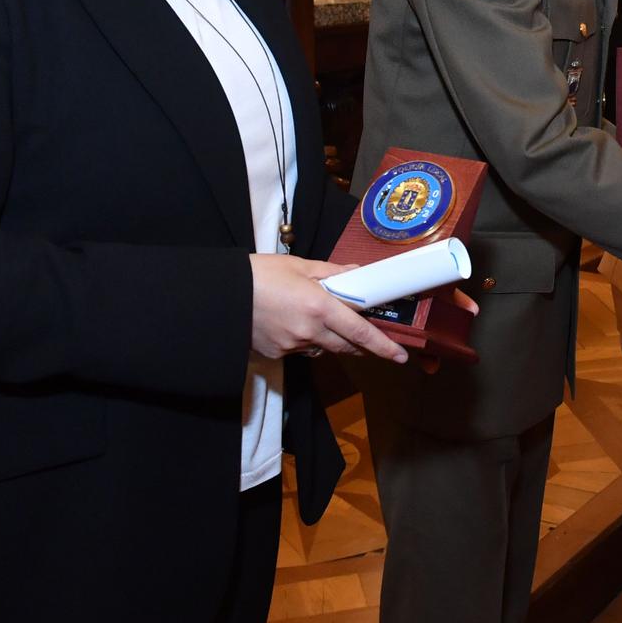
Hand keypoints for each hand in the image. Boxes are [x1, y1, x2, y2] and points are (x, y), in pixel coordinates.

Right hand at [249, 254, 416, 361]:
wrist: (221, 295)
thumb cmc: (260, 274)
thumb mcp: (300, 266)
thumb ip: (333, 273)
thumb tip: (356, 273)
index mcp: (319, 307)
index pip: (360, 332)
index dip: (383, 346)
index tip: (400, 355)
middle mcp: (309, 331)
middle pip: (347, 346)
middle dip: (361, 345)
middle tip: (370, 339)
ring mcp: (293, 345)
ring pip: (325, 348)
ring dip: (333, 340)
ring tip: (324, 321)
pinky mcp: (278, 353)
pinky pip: (303, 350)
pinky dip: (308, 341)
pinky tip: (296, 325)